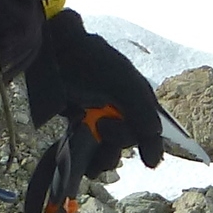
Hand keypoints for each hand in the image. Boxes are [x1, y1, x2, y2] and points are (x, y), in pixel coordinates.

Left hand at [26, 9, 162, 177]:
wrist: (58, 52)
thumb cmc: (95, 61)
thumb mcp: (125, 81)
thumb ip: (141, 108)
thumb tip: (154, 133)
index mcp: (136, 100)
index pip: (149, 130)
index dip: (151, 146)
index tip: (149, 161)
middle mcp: (119, 113)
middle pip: (127, 142)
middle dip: (119, 142)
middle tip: (103, 126)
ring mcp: (97, 122)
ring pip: (107, 153)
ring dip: (104, 158)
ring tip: (94, 148)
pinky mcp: (76, 128)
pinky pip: (85, 154)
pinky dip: (86, 161)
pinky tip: (82, 158)